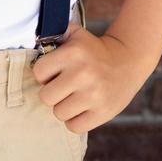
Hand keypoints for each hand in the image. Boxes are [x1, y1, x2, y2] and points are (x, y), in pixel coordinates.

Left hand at [31, 25, 154, 132]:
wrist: (127, 60)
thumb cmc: (93, 49)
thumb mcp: (75, 34)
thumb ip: (54, 34)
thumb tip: (34, 41)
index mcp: (73, 53)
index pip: (39, 72)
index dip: (43, 74)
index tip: (53, 73)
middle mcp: (83, 74)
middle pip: (46, 97)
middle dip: (52, 93)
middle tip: (63, 87)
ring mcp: (94, 95)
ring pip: (59, 114)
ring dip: (63, 107)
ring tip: (74, 97)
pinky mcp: (103, 112)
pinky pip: (74, 127)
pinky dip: (75, 120)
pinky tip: (82, 108)